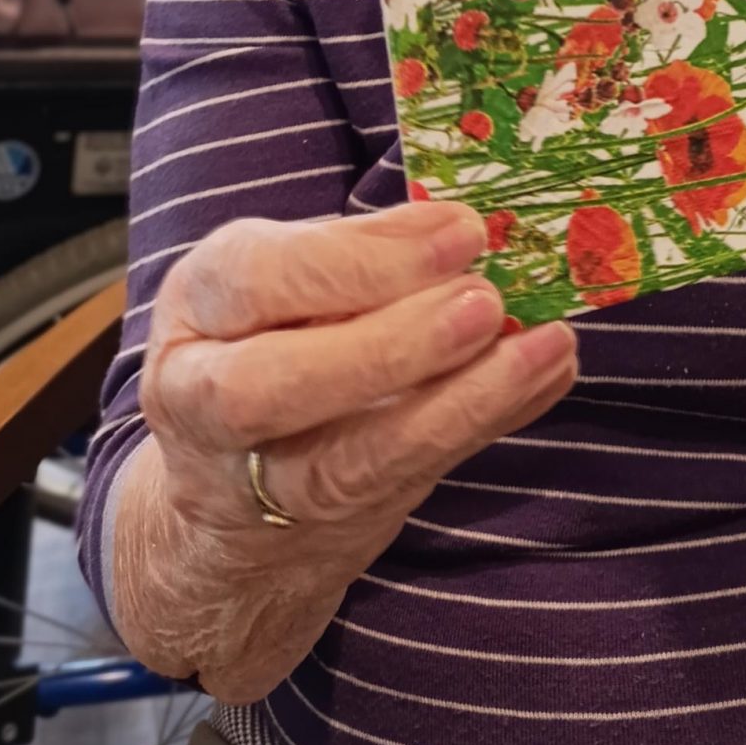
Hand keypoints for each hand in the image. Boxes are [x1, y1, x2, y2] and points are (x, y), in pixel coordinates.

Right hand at [140, 200, 575, 572]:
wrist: (233, 483)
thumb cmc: (273, 334)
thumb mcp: (286, 270)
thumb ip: (357, 248)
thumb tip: (448, 224)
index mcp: (199, 307)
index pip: (258, 279)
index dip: (359, 262)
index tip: (460, 234)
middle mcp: (206, 401)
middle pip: (272, 388)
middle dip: (387, 347)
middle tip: (485, 303)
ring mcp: (261, 480)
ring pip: (348, 460)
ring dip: (460, 403)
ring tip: (544, 346)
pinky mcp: (329, 520)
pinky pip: (411, 480)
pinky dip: (487, 422)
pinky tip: (546, 374)